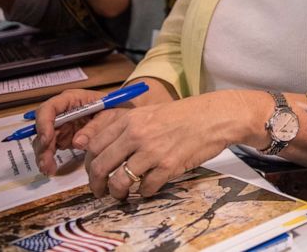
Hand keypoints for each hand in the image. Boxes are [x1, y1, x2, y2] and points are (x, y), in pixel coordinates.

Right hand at [32, 88, 116, 175]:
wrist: (125, 116)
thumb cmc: (118, 109)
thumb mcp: (111, 116)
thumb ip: (95, 127)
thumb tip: (77, 142)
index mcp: (72, 99)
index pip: (49, 108)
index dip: (44, 123)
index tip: (47, 140)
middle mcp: (62, 111)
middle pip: (43, 126)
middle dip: (42, 145)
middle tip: (46, 161)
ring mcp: (62, 125)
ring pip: (44, 139)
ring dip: (43, 155)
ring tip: (48, 169)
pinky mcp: (63, 137)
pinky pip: (51, 148)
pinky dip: (48, 159)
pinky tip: (51, 169)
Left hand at [77, 93, 237, 198]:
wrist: (216, 117)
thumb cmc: (187, 114)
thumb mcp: (152, 112)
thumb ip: (129, 128)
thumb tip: (109, 150)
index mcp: (131, 119)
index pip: (94, 146)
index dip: (89, 163)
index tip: (93, 171)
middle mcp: (137, 135)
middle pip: (101, 166)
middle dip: (96, 184)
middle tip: (99, 190)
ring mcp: (152, 151)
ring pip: (120, 182)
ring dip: (117, 193)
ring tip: (121, 195)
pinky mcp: (168, 166)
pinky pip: (146, 187)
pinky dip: (145, 192)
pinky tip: (149, 188)